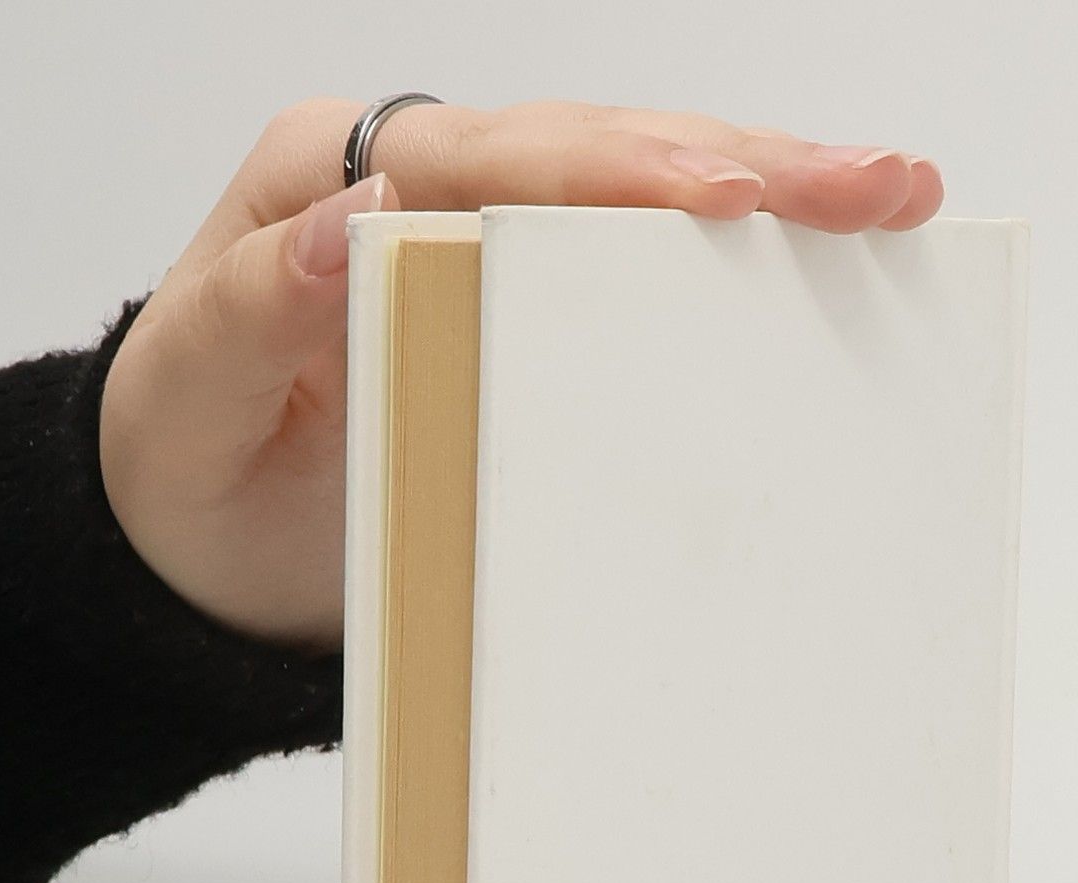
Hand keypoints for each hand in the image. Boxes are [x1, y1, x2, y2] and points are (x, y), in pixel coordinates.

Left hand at [100, 99, 944, 646]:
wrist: (191, 539)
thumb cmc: (188, 472)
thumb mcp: (185, 406)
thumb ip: (244, 314)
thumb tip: (347, 228)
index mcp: (334, 183)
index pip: (498, 157)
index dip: (619, 171)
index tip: (727, 195)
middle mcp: (415, 183)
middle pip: (598, 148)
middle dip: (746, 160)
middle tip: (877, 185)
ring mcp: (480, 239)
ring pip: (638, 186)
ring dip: (770, 191)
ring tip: (892, 199)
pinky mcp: (522, 302)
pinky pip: (635, 262)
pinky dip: (734, 256)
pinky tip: (822, 253)